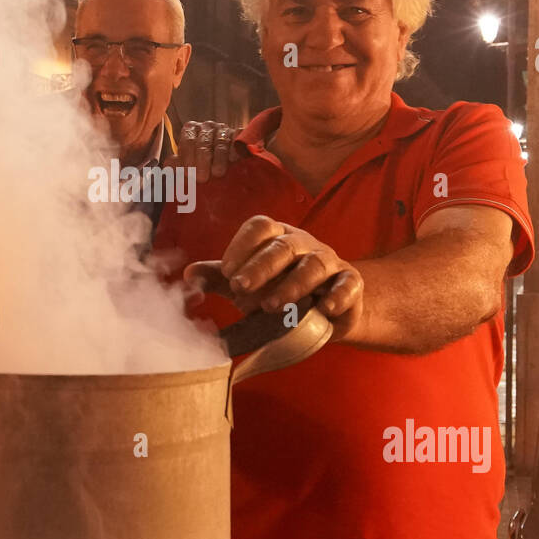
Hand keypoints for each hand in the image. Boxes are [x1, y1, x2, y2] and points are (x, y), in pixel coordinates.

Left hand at [173, 120, 239, 182]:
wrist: (226, 161)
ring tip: (217, 174)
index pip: (188, 140)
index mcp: (191, 130)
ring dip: (219, 159)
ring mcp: (224, 129)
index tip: (187, 173)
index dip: (187, 157)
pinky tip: (234, 160)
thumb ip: (176, 165)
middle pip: (203, 142)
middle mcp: (207, 126)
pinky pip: (237, 139)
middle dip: (202, 161)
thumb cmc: (201, 163)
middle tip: (201, 178)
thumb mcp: (187, 163)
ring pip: (220, 142)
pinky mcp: (238, 134)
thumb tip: (168, 168)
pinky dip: (235, 149)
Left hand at [186, 216, 363, 341]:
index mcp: (276, 238)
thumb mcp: (248, 284)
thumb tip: (188, 274)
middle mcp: (303, 244)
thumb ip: (219, 278)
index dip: (242, 245)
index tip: (227, 273)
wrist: (325, 311)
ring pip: (315, 264)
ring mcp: (329, 261)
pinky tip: (325, 309)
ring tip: (272, 305)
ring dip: (293, 284)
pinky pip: (348, 284)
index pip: (260, 227)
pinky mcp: (350, 283)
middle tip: (240, 287)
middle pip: (285, 245)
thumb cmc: (279, 290)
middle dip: (261, 266)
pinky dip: (338, 295)